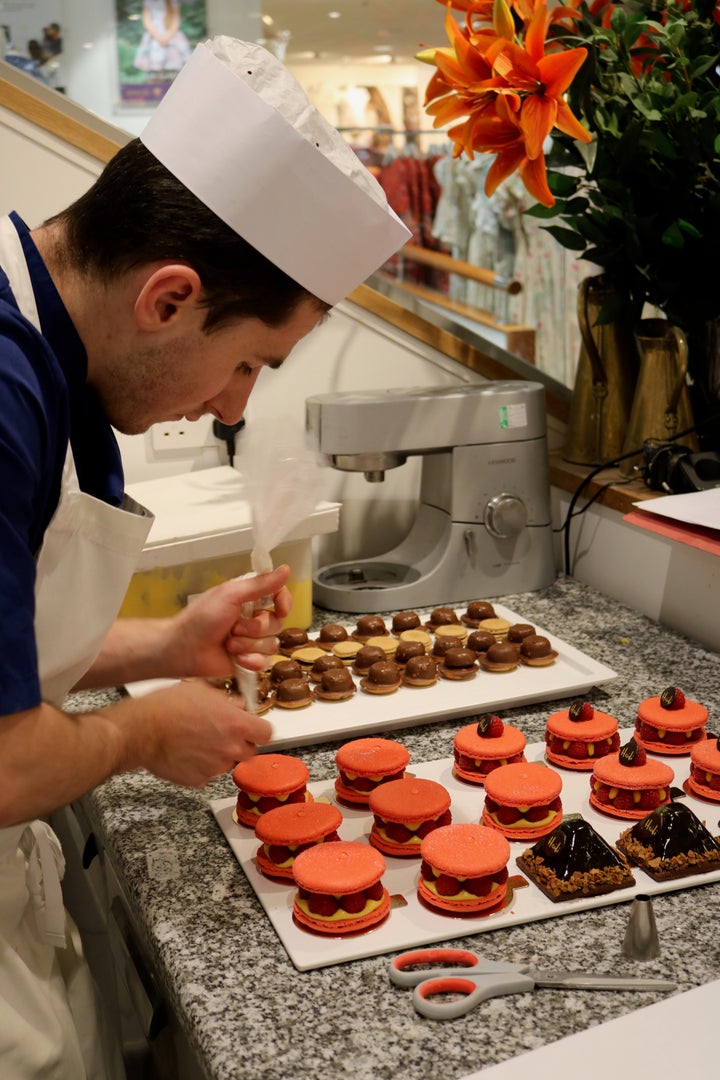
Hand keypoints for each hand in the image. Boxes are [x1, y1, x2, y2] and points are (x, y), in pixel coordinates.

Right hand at [133, 679, 271, 786]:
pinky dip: (200, 767)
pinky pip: (207, 774)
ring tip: (197, 742)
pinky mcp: (199, 780)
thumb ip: (226, 701)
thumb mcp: (201, 691)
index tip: (252, 729)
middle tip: (220, 734)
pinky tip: (186, 753)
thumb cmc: (167, 707)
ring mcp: (215, 767)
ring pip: (227, 764)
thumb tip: (237, 706)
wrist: (141, 730)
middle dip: (238, 744)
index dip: (258, 731)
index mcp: (236, 724)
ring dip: (218, 756)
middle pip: (249, 751)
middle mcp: (230, 748)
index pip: (266, 734)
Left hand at [169, 565, 292, 679]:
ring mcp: (252, 641)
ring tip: (230, 644)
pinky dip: (251, 661)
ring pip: (272, 644)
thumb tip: (286, 569)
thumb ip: (260, 584)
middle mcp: (253, 618)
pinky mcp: (249, 661)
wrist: (184, 649)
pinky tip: (237, 659)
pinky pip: (265, 662)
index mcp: (249, 599)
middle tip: (234, 628)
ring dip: (250, 645)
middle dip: (255, 628)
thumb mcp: (231, 595)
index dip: (284, 602)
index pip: (279, 596)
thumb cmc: (201, 618)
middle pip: (276, 623)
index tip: (280, 609)